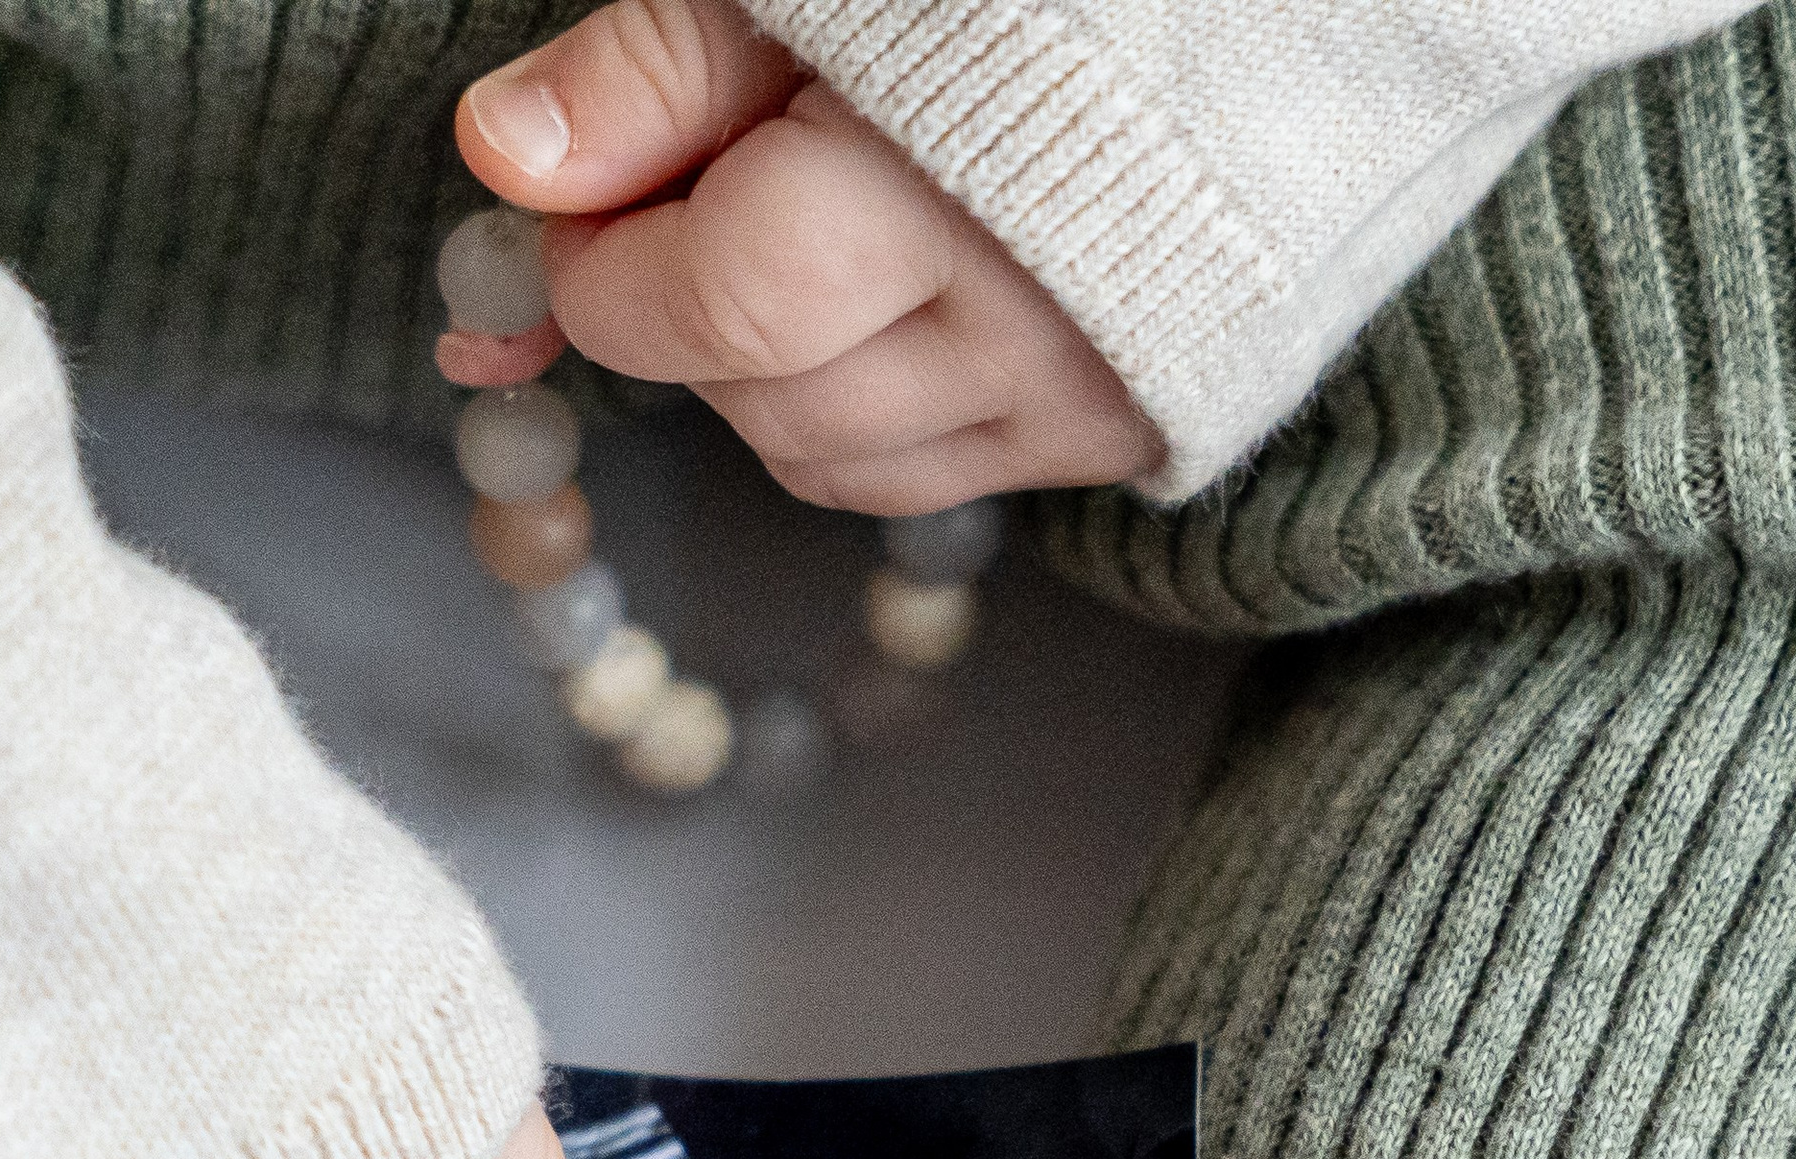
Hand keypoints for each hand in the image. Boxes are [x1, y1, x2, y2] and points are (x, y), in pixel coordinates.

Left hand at [457, 0, 1162, 509]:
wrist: (1290, 9)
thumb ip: (661, 68)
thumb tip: (505, 154)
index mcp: (948, 189)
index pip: (720, 303)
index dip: (611, 272)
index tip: (576, 210)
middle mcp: (1019, 328)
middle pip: (761, 396)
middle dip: (683, 313)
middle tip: (692, 196)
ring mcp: (1070, 401)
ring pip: (823, 457)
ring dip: (760, 371)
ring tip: (791, 236)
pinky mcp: (1105, 438)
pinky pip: (913, 475)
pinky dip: (852, 406)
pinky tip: (872, 300)